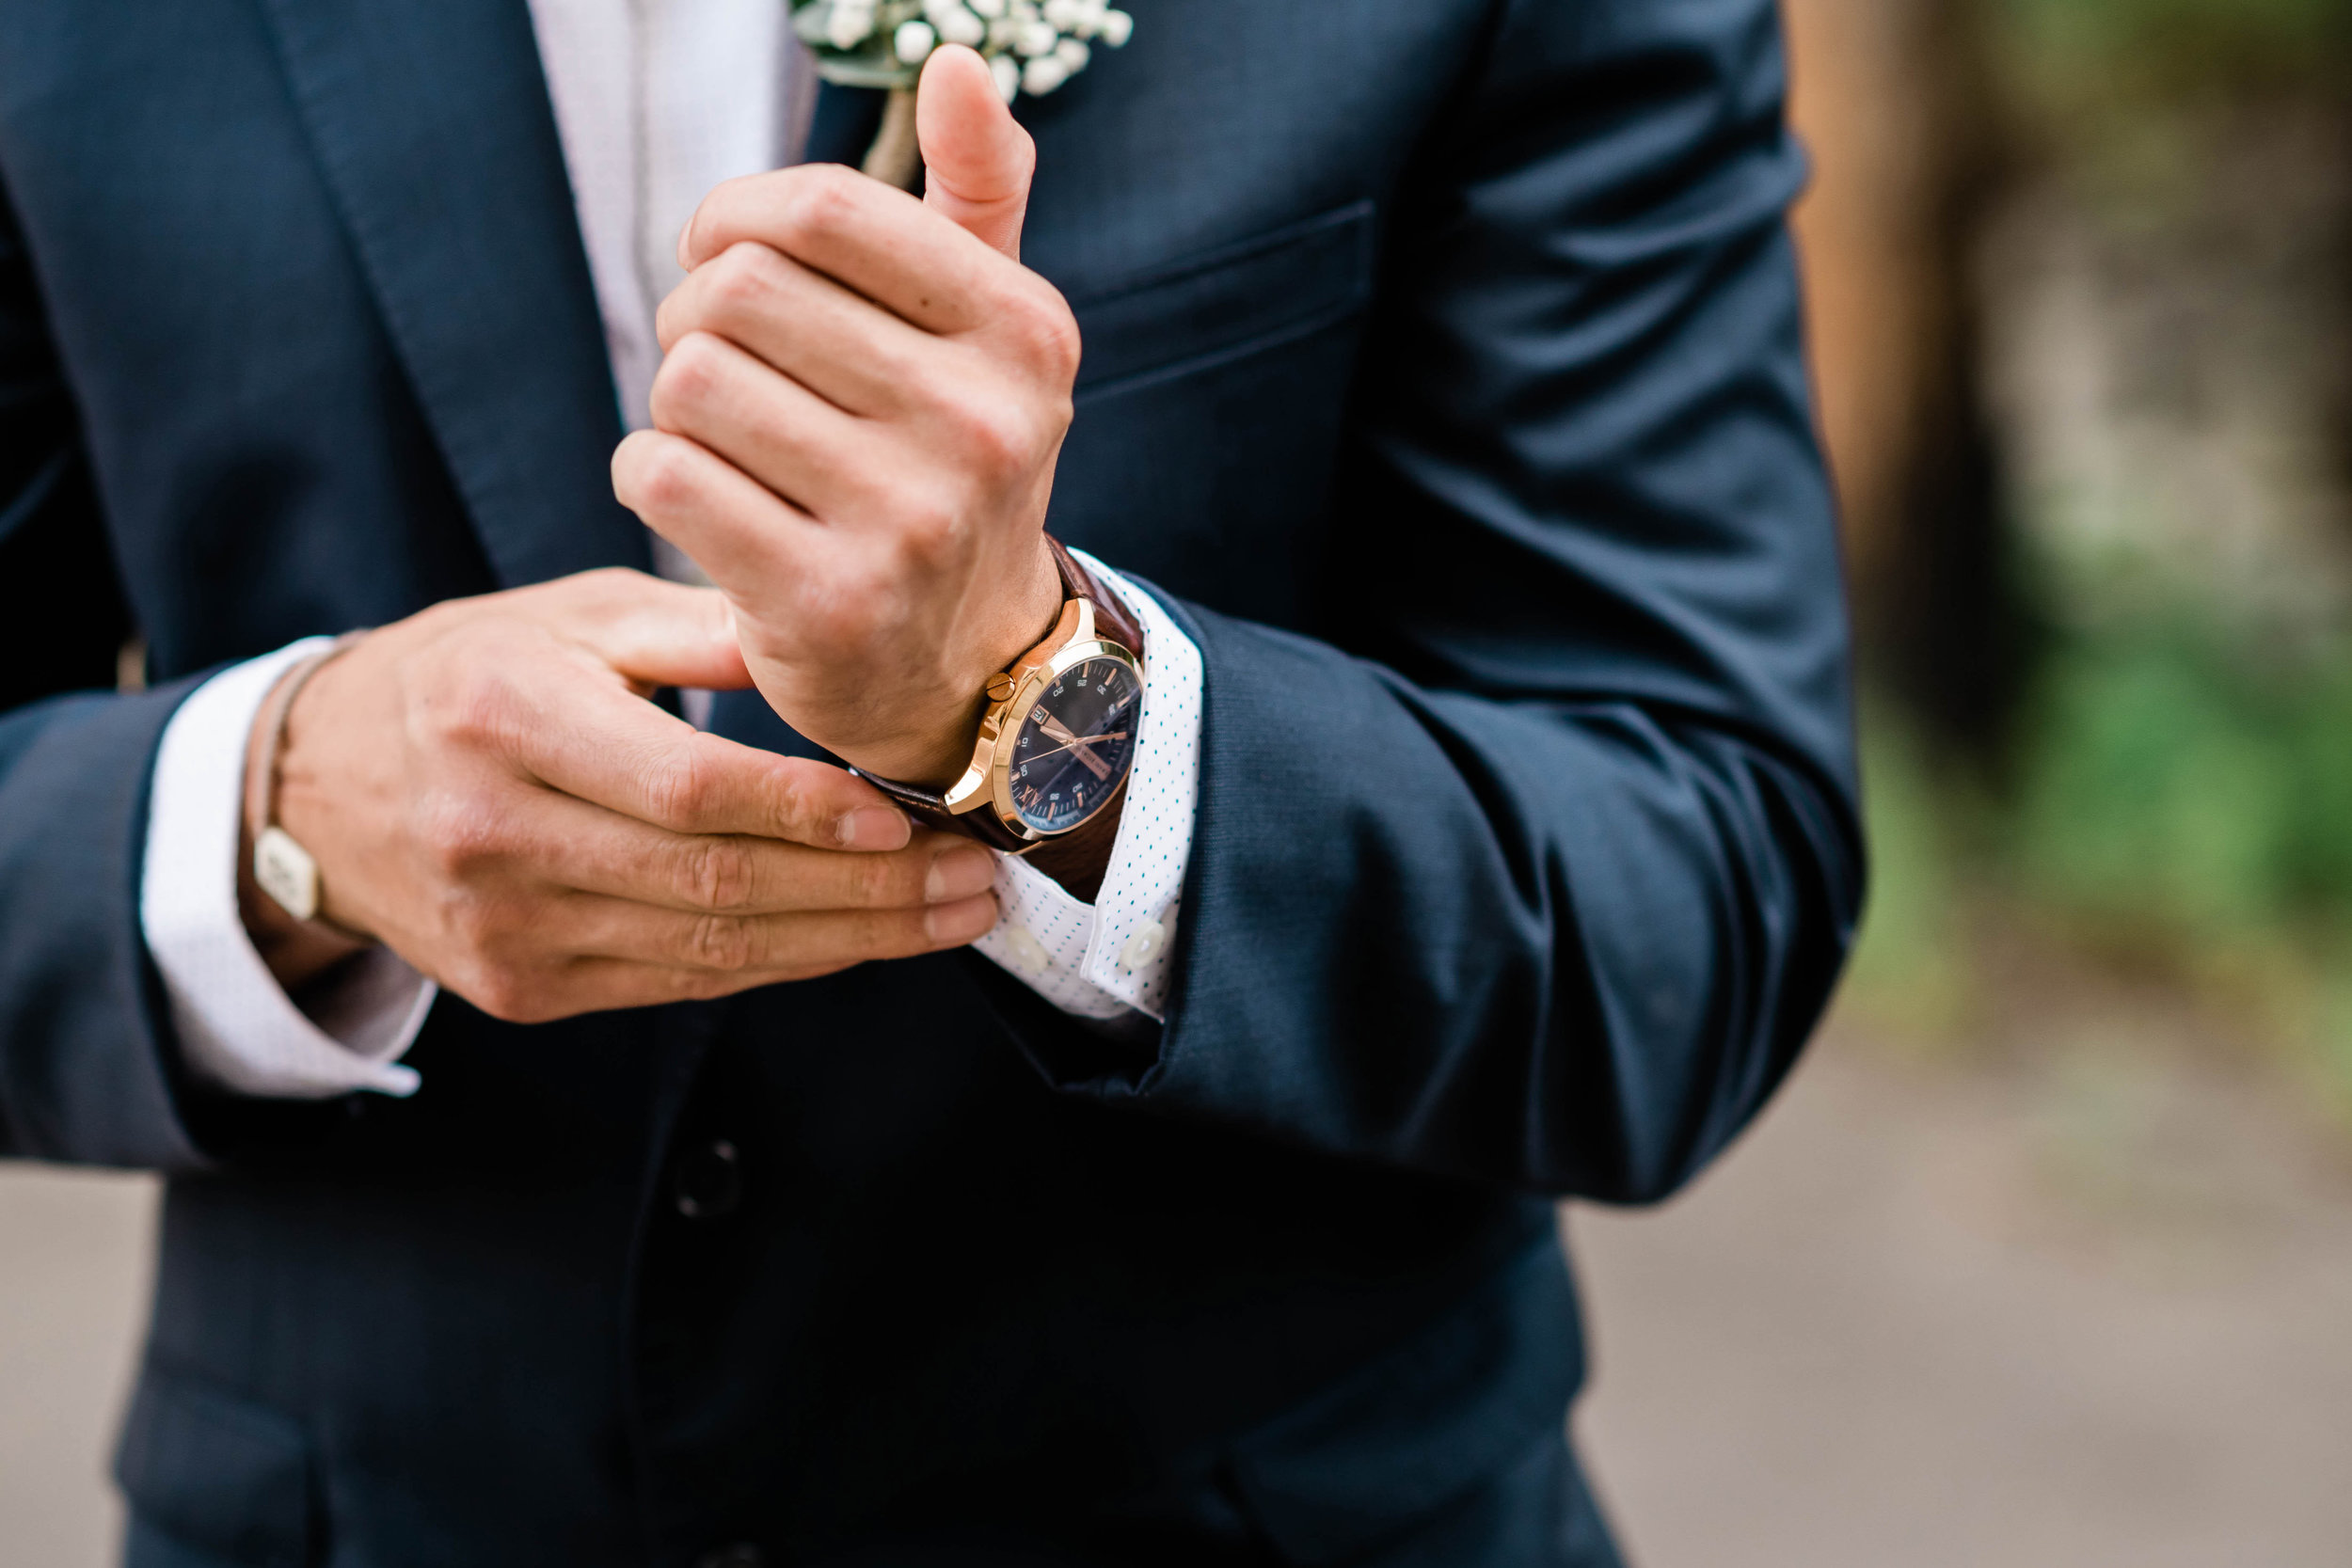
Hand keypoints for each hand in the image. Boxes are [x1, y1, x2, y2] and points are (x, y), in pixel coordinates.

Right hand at [239, 569, 1000, 1021]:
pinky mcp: (519, 989)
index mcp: (504, 717)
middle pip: (714, 885)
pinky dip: (783, 963)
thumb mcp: (567, 613)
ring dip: (848, 940)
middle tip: (975, 878)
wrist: (321, 786)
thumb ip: (696, 624)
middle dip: (865, 892)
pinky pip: (680, 983)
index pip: (686, 787)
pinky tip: (864, 938)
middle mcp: (494, 833)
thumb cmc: (473, 673)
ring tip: (953, 915)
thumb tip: (833, 623)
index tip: (909, 817)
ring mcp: (503, 927)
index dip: (805, 812)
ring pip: (710, 952)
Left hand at [612, 44, 1072, 787]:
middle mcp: (983, 425)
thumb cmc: (954, 467)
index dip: (731, 219)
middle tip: (720, 370)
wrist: (972, 667)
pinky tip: (696, 502)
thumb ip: (978, 196)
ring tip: (719, 440)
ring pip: (688, 383)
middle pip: (735, 291)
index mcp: (1023, 333)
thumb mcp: (995, 337)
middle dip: (694, 319)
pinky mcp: (828, 605)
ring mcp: (911, 522)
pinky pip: (663, 477)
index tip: (723, 261)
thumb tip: (960, 62)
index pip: (817, 208)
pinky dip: (649, 478)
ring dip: (671, 405)